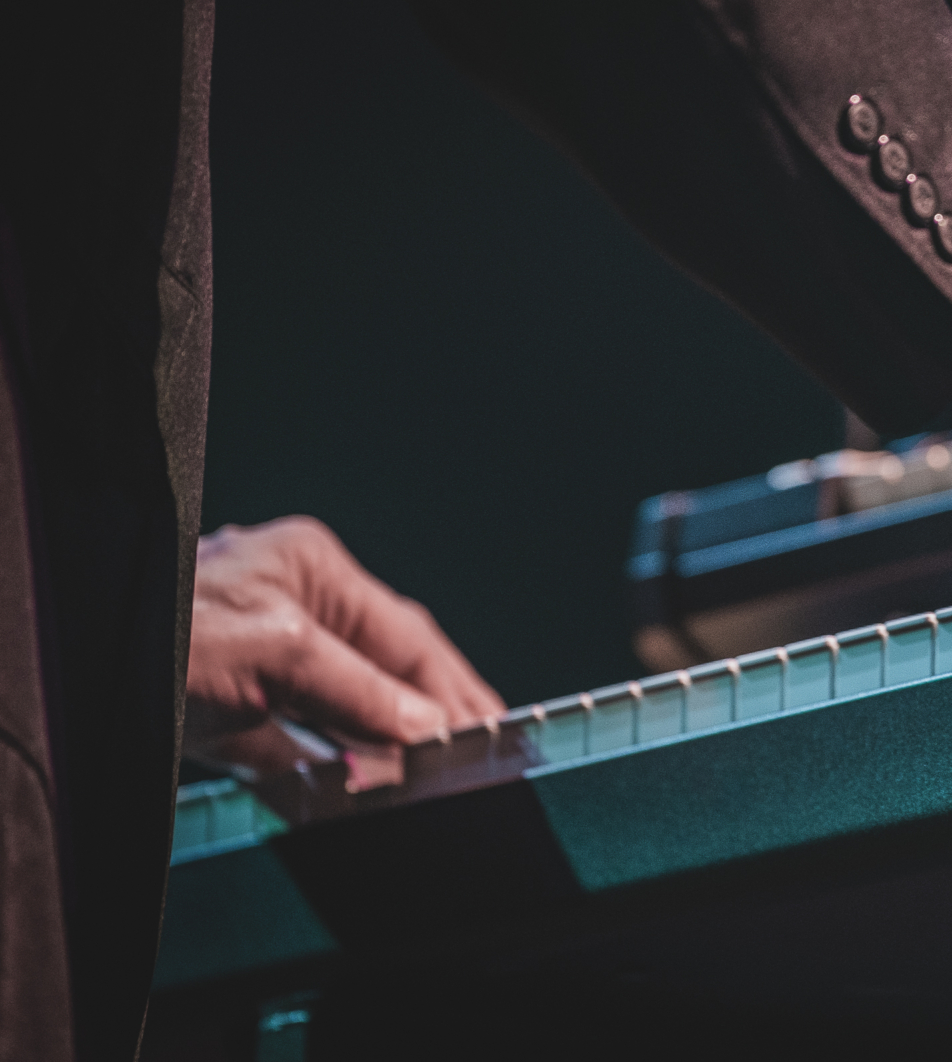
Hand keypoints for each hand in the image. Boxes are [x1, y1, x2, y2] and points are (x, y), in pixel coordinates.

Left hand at [185, 516, 504, 774]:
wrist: (66, 670)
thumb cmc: (157, 631)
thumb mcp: (275, 652)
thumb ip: (357, 689)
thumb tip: (425, 724)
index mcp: (308, 569)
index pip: (402, 633)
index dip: (444, 687)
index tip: (478, 735)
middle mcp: (288, 607)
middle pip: (380, 666)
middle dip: (427, 711)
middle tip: (477, 753)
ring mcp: (257, 657)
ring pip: (343, 705)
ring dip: (384, 743)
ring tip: (432, 775)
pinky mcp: (225, 708)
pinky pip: (293, 743)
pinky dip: (327, 770)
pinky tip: (357, 790)